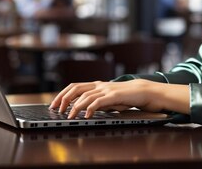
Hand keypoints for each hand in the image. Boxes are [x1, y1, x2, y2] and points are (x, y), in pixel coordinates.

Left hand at [49, 80, 189, 118]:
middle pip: (75, 88)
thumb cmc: (128, 97)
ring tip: (69, 116)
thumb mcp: (109, 99)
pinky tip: (86, 115)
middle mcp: (100, 85)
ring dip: (75, 107)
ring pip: (85, 95)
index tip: (54, 104)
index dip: (62, 94)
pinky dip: (90, 108)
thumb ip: (98, 102)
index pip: (75, 86)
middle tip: (56, 109)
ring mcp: (107, 89)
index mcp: (97, 85)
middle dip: (63, 98)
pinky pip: (99, 101)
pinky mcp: (114, 95)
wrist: (146, 92)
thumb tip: (84, 110)